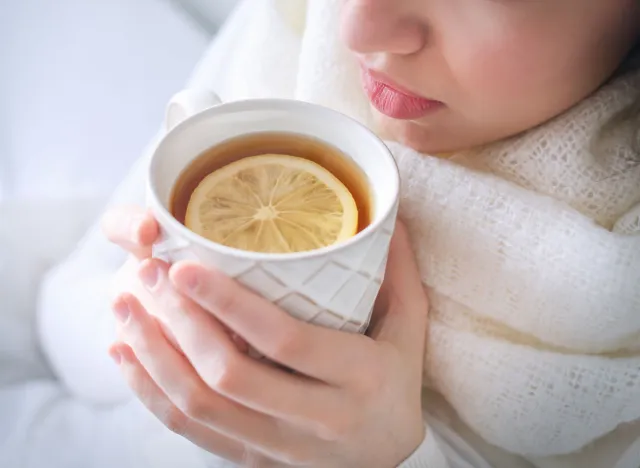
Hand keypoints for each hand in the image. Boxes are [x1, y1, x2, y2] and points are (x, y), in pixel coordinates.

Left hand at [106, 207, 428, 467]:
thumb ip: (397, 274)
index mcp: (358, 378)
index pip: (285, 341)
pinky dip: (152, 395)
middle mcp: (318, 419)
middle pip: (231, 374)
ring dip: (155, 357)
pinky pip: (193, 432)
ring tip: (125, 309)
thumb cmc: (397, 385)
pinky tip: (127, 355)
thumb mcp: (409, 330)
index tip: (187, 266)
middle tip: (149, 274)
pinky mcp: (255, 460)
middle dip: (180, 322)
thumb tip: (389, 214)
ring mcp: (281, 447)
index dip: (231, 304)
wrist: (388, 461)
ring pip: (201, 407)